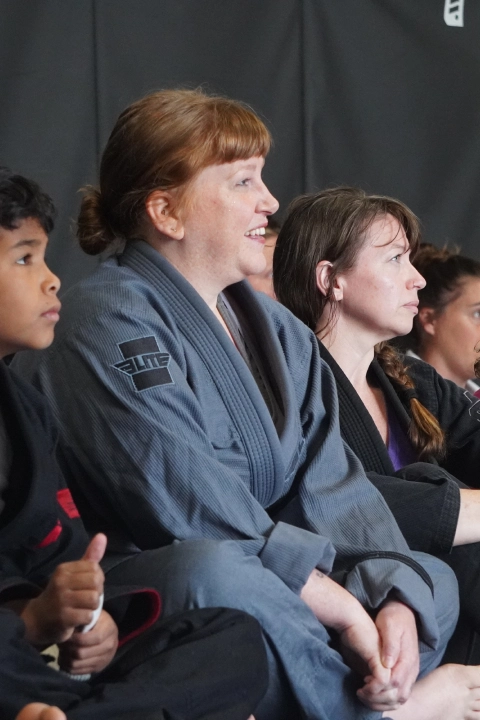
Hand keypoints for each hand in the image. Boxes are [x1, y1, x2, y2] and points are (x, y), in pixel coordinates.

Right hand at [20, 534, 106, 645]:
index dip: (97, 578)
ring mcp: (61, 600)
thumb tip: (102, 536)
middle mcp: (61, 582)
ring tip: (83, 608)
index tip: (88, 586)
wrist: (38, 619)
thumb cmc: (60, 594)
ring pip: (94, 599)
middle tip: (87, 598)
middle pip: (96, 582)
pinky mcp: (64, 618)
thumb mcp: (73, 574)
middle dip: (97, 592)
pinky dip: (87, 619)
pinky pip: (88, 616)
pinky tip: (78, 619)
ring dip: (92, 607)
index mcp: (64, 569)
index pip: (94, 567)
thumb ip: (89, 557)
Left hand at [58, 609, 117, 674]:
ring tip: (61, 652)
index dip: (74, 639)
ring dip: (66, 659)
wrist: (109, 631)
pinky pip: (79, 672)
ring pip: (78, 664)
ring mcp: (105, 658)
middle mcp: (109, 645)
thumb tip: (67, 628)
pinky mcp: (99, 668)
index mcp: (108, 629)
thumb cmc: (97, 620)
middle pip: (82, 653)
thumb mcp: (92, 615)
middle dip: (67, 650)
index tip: (65, 636)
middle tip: (60, 645)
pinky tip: (65, 660)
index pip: (88, 639)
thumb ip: (83, 620)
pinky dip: (69, 667)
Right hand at [300, 569, 391, 705]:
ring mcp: (389, 661)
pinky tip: (362, 686)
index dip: (385, 703)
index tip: (370, 699)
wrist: (351, 619)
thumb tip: (370, 694)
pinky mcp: (380, 658)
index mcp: (395, 665)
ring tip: (362, 693)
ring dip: (376, 698)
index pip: (399, 695)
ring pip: (393, 692)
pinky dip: (373, 689)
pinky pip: (383, 682)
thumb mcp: (365, 661)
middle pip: (399, 697)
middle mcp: (396, 664)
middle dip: (381, 704)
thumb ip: (371, 675)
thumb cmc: (356, 637)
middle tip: (366, 700)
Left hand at [357, 599, 418, 710]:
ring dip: (383, 702)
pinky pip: (400, 694)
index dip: (379, 687)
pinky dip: (387, 698)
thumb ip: (390, 643)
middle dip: (379, 699)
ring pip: (401, 698)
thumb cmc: (393, 617)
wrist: (403, 612)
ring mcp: (411, 673)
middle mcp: (412, 669)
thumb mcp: (390, 624)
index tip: (363, 683)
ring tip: (365, 694)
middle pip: (399, 695)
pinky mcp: (407, 673)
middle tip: (361, 693)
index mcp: (408, 658)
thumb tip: (387, 663)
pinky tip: (373, 692)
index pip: (395, 682)